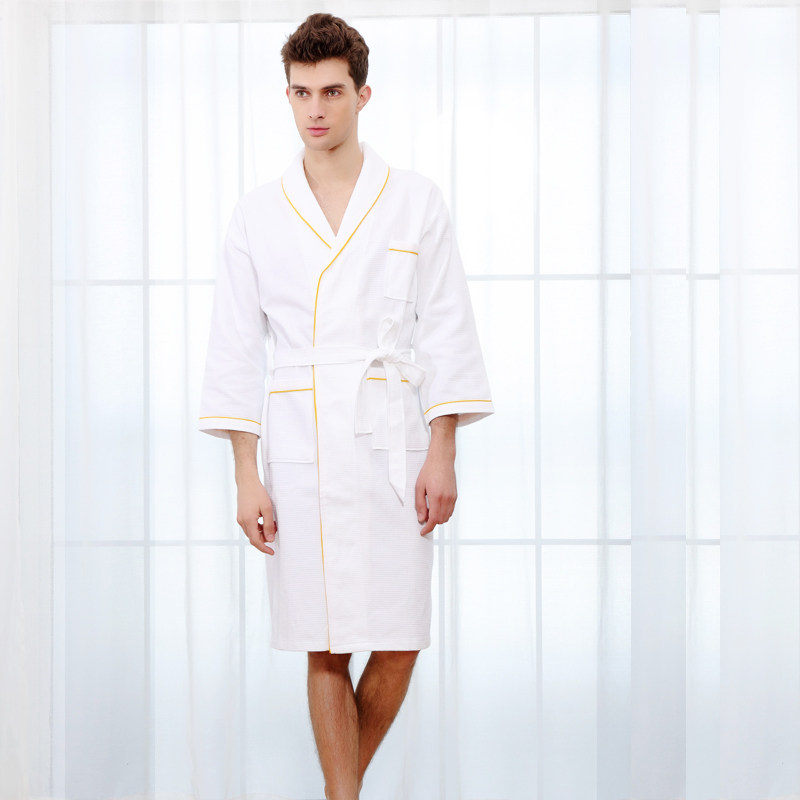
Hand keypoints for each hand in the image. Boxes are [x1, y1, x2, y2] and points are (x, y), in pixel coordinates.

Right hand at [236, 475, 276, 554]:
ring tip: (271, 523)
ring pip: (252, 532)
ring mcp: (240, 519)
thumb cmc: (257, 493)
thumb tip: (270, 539)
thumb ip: (268, 525)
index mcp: (248, 521)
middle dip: (264, 538)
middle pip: (253, 538)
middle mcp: (242, 522)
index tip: (271, 551)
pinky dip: (258, 527)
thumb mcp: (267, 509)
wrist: (247, 482)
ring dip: (262, 532)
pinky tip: (265, 520)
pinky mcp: (241, 515)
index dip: (264, 548)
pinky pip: (250, 526)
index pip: (255, 541)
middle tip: (274, 530)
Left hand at [415, 418, 456, 534]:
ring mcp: (452, 498)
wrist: (442, 459)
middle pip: (441, 520)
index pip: (433, 520)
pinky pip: (451, 510)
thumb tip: (421, 518)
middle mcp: (447, 499)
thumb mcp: (419, 487)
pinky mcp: (455, 495)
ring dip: (438, 518)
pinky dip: (444, 513)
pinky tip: (437, 507)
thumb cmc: (429, 470)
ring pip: (447, 517)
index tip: (423, 532)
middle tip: (423, 517)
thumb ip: (420, 504)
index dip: (428, 528)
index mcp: (437, 497)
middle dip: (432, 523)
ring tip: (429, 510)